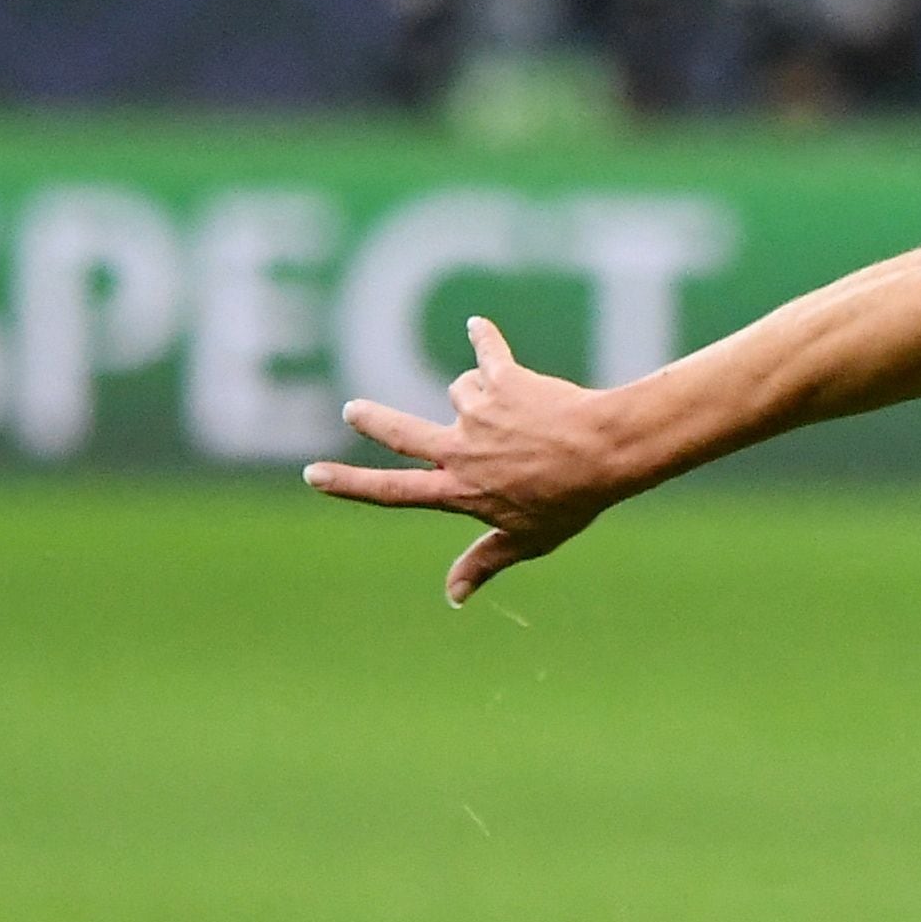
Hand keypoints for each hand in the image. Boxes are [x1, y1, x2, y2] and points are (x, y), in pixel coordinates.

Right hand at [305, 315, 631, 603]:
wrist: (606, 452)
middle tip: (353, 410)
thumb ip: (485, 561)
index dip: (349, 484)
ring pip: (461, 391)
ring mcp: (478, 410)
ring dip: (481, 396)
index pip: (392, 490)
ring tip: (526, 417)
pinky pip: (488, 351)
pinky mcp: (503, 378)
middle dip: (372, 421)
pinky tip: (477, 326)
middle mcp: (459, 447)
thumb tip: (452, 596)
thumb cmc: (571, 501)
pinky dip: (484, 338)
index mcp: (459, 489)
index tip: (314, 475)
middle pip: (400, 432)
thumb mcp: (528, 541)